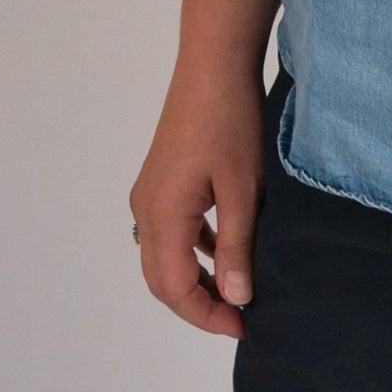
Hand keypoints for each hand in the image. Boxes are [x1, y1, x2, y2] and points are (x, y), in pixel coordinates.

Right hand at [130, 57, 265, 340]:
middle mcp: (146, 208)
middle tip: (241, 318)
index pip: (174, 288)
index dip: (207, 315)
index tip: (244, 326)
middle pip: (162, 279)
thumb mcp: (243, 190)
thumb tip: (236, 298)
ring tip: (239, 292)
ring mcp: (151, 194)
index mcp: (162, 214)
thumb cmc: (231, 121)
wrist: (214, 65)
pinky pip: (173, 233)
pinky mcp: (163, 182)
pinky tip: (229, 253)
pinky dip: (197, 252)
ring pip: (166, 257)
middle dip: (199, 305)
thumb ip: (238, 247)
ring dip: (198, 280)